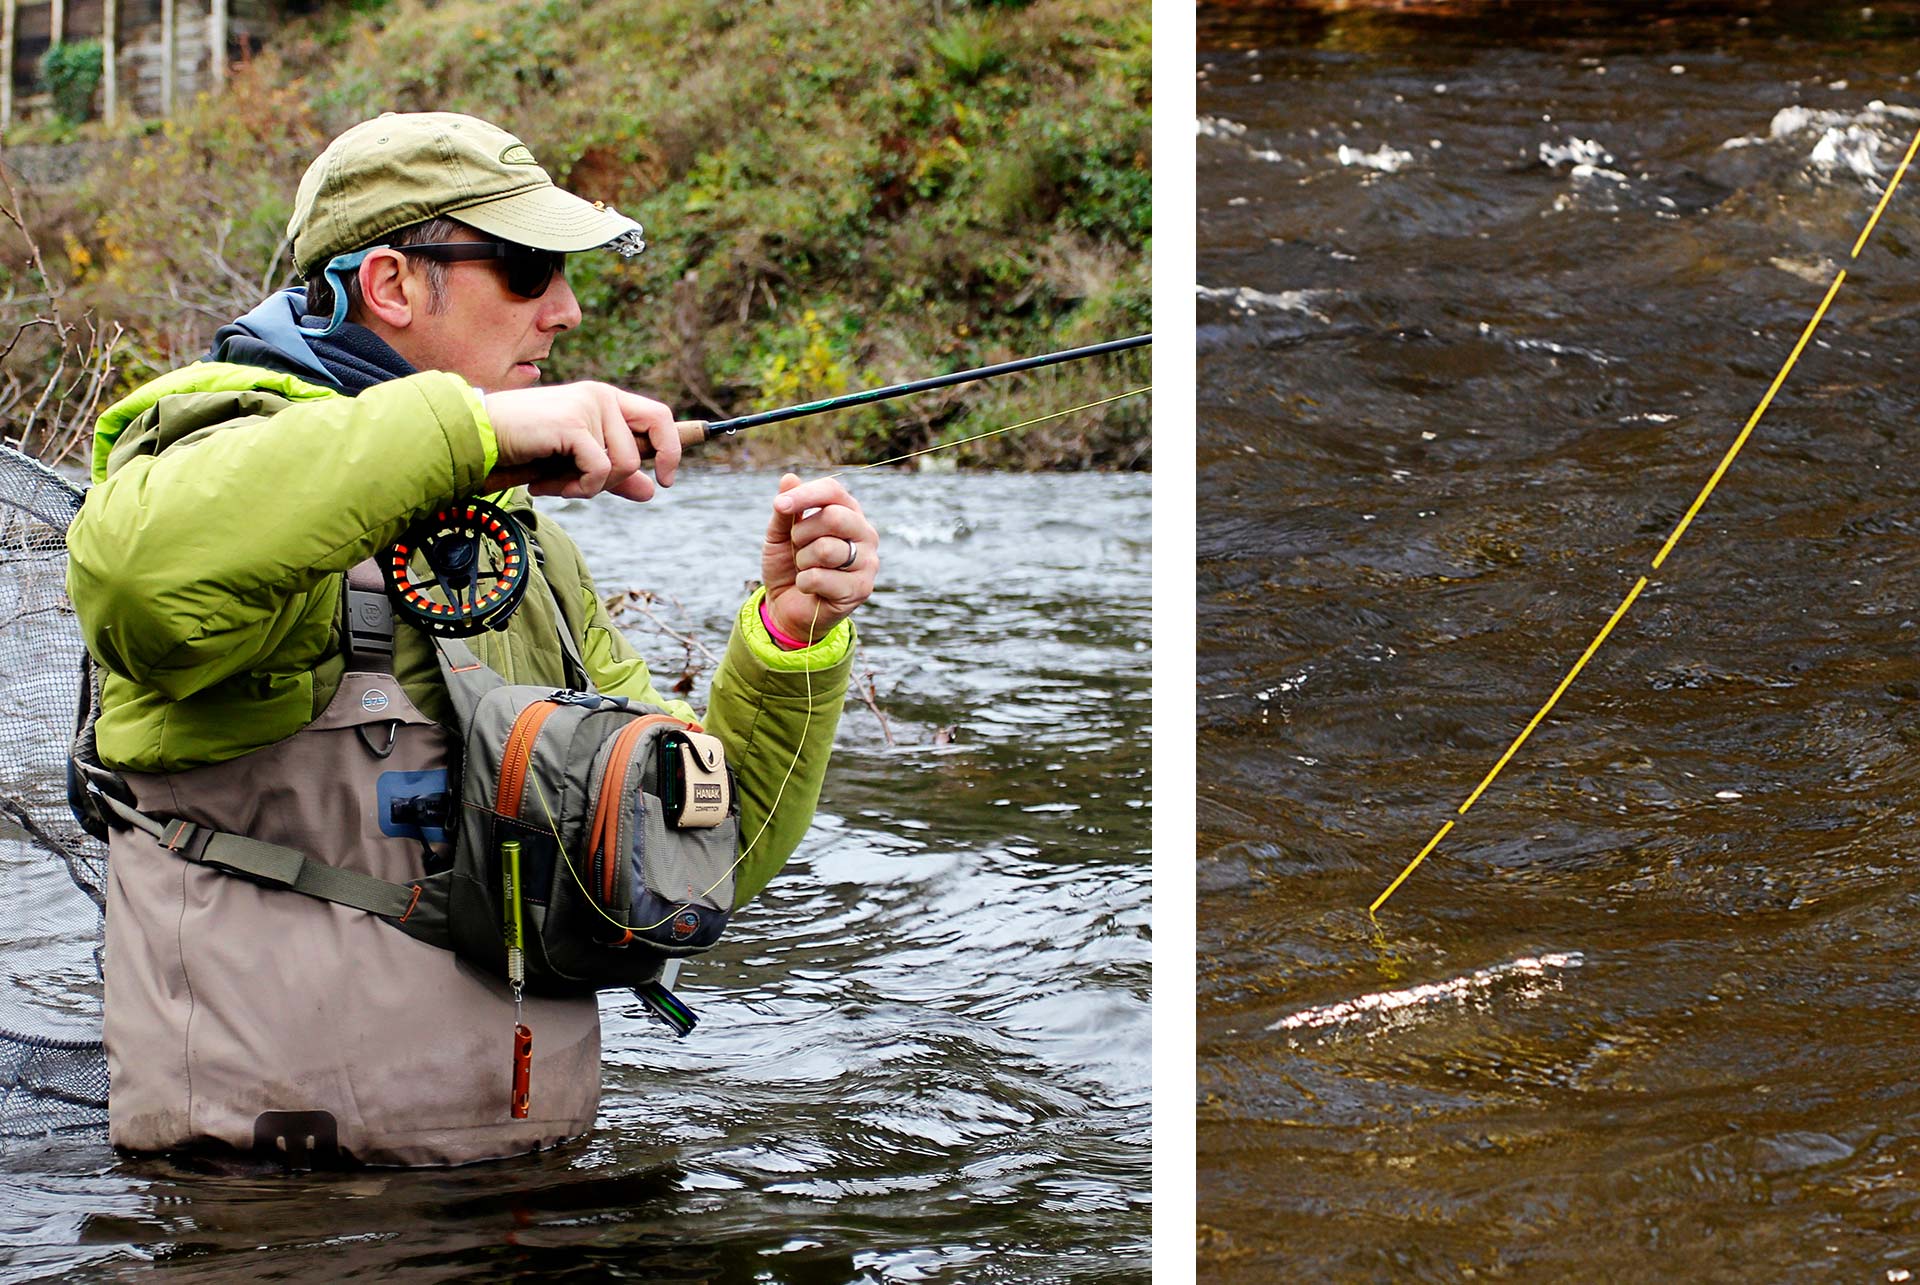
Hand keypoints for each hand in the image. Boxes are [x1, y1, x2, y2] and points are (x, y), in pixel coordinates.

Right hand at [479, 382, 680, 499]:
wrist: (480, 437)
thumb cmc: (525, 448)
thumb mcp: (575, 463)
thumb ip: (613, 474)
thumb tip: (651, 491)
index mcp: (605, 398)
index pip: (659, 417)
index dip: (673, 447)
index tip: (667, 479)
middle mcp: (601, 396)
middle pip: (648, 442)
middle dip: (627, 474)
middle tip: (598, 488)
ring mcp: (589, 406)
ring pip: (622, 464)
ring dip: (589, 487)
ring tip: (556, 484)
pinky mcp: (573, 423)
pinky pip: (599, 470)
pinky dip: (577, 488)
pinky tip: (545, 486)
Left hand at [762, 474, 877, 642]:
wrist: (788, 607)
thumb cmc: (788, 566)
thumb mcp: (779, 535)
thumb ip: (785, 510)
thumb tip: (789, 478)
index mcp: (849, 513)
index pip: (833, 491)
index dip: (805, 495)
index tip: (780, 506)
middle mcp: (865, 534)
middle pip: (833, 517)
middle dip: (802, 533)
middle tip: (797, 546)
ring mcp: (868, 562)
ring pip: (825, 549)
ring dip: (802, 561)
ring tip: (805, 568)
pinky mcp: (861, 589)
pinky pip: (820, 577)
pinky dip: (804, 582)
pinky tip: (809, 588)